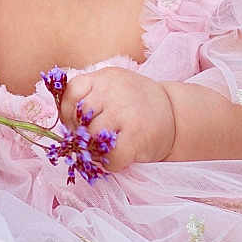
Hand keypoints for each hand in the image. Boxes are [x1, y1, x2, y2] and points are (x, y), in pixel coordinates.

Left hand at [59, 66, 175, 169]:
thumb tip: (64, 122)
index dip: (69, 111)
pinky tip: (117, 158)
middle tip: (91, 140)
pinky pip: (109, 157)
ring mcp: (125, 113)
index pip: (72, 91)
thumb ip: (91, 95)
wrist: (177, 114)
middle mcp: (113, 91)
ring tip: (105, 149)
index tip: (76, 123)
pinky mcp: (136, 136)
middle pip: (80, 117)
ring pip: (91, 137)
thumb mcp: (114, 86)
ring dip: (94, 150)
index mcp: (105, 77)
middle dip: (81, 132)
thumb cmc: (138, 103)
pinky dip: (109, 164)